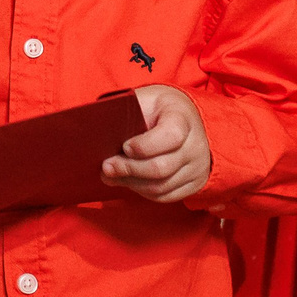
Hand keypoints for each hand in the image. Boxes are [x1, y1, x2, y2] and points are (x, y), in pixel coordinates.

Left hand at [100, 85, 210, 202]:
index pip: (170, 136)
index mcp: (183, 117)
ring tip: (112, 175)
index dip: (144, 146)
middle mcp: (196, 144)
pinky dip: (142, 191)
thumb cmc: (158, 109)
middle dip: (129, 169)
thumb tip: (97, 135)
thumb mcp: (143, 100)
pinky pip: (165, 196)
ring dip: (131, 183)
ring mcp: (198, 166)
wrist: (186, 119)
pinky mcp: (195, 183)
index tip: (124, 146)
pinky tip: (128, 181)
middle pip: (161, 168)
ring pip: (160, 186)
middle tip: (107, 167)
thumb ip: (124, 115)